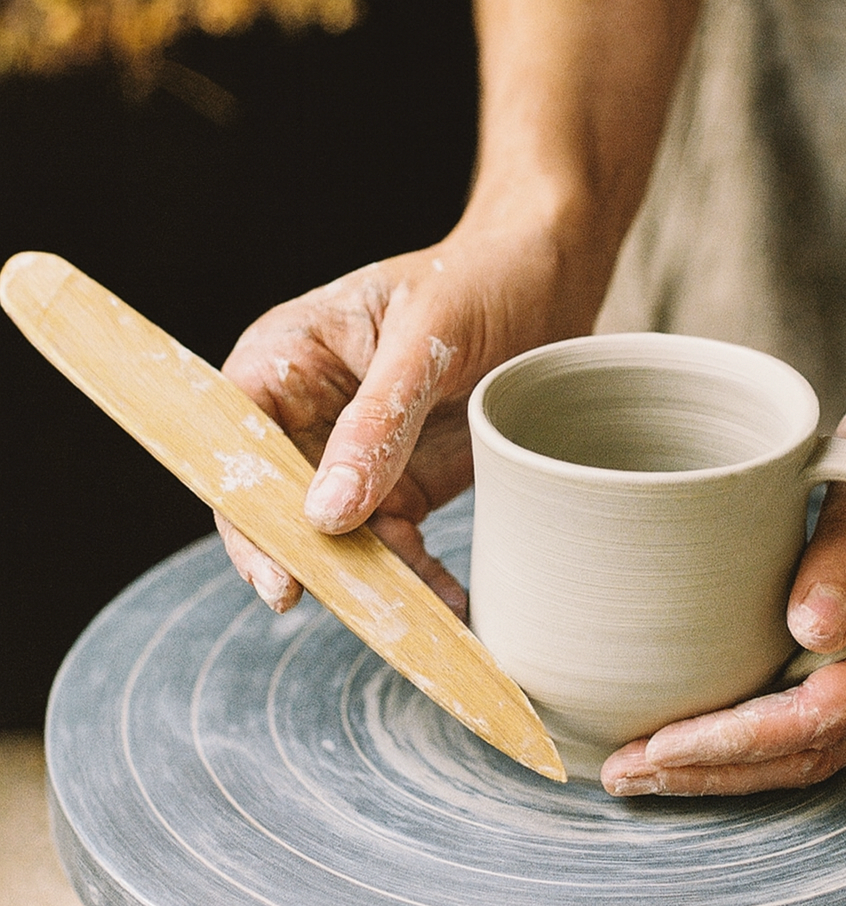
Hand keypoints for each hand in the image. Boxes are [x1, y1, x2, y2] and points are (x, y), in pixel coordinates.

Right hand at [216, 217, 612, 617]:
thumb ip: (376, 422)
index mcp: (288, 359)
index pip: (239, 443)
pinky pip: (395, 543)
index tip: (280, 575)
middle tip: (353, 613)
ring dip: (372, 581)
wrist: (547, 286)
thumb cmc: (481, 281)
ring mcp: (354, 456)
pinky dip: (419, 576)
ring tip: (414, 623)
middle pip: (280, 504)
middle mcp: (309, 414)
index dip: (247, 512)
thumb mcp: (428, 339)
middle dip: (310, 562)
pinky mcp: (401, 484)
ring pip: (338, 537)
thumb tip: (325, 513)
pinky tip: (449, 604)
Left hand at [602, 328, 845, 794]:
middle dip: (716, 770)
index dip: (741, 738)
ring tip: (643, 770)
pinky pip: (826, 726)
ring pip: (822, 751)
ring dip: (731, 768)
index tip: (660, 745)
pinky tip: (700, 741)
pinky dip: (759, 743)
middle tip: (627, 774)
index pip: (831, 707)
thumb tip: (812, 628)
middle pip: (819, 748)